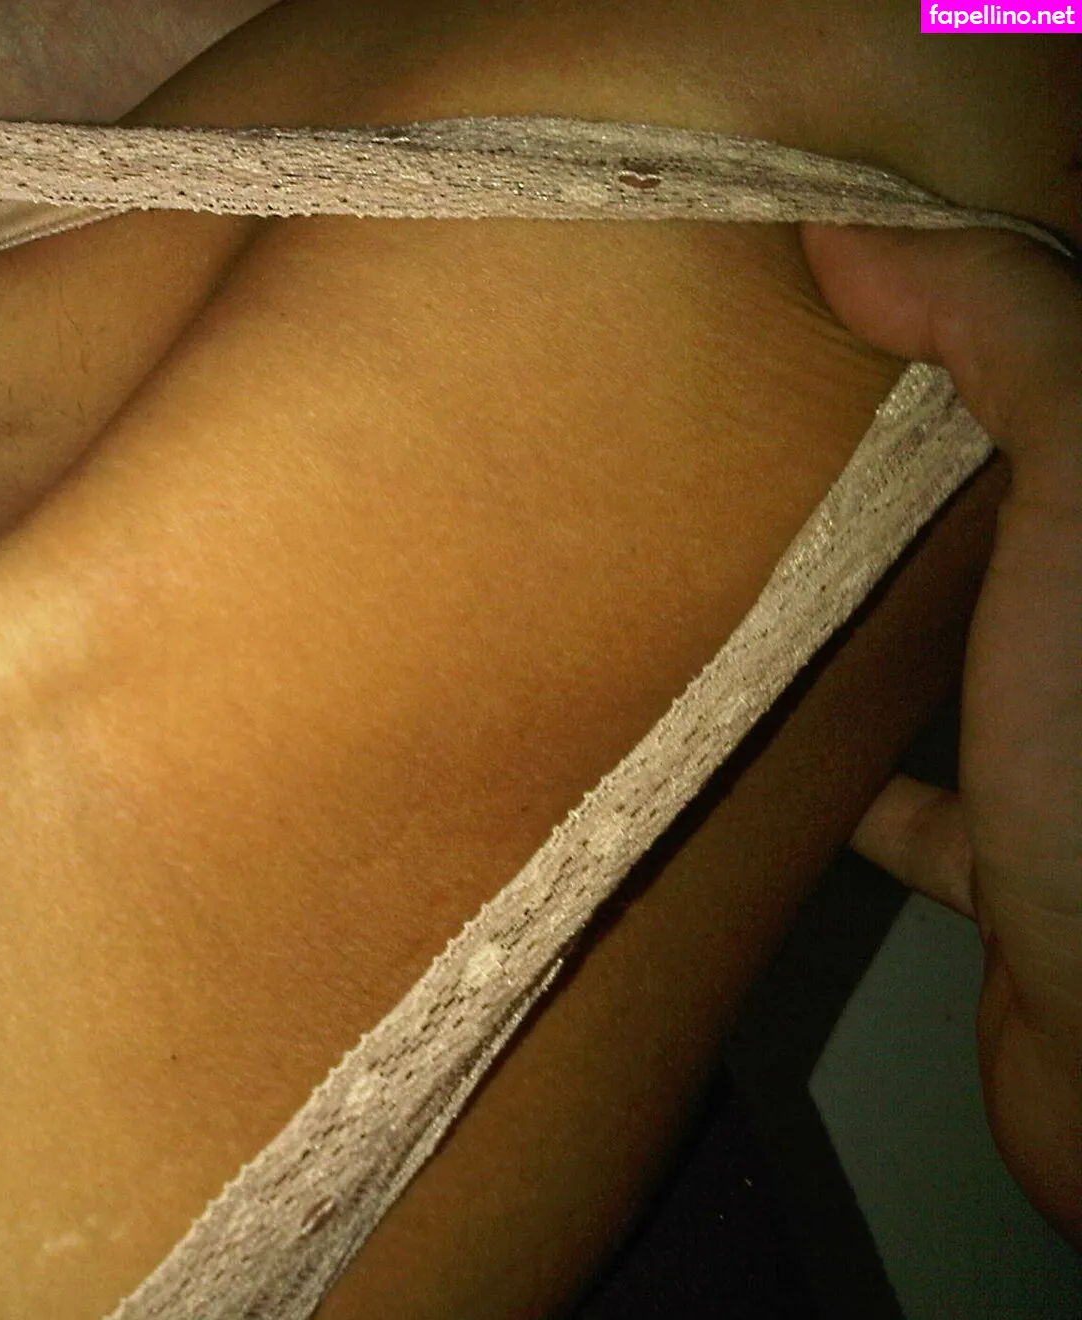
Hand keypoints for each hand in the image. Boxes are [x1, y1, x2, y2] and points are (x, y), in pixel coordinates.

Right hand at [803, 223, 1081, 1247]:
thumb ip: (1018, 340)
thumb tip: (856, 226)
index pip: (1062, 384)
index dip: (973, 313)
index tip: (839, 276)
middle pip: (1015, 511)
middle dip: (915, 458)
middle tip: (766, 404)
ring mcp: (1081, 756)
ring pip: (976, 647)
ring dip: (883, 610)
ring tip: (743, 562)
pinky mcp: (1028, 868)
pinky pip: (929, 802)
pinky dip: (853, 779)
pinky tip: (756, 755)